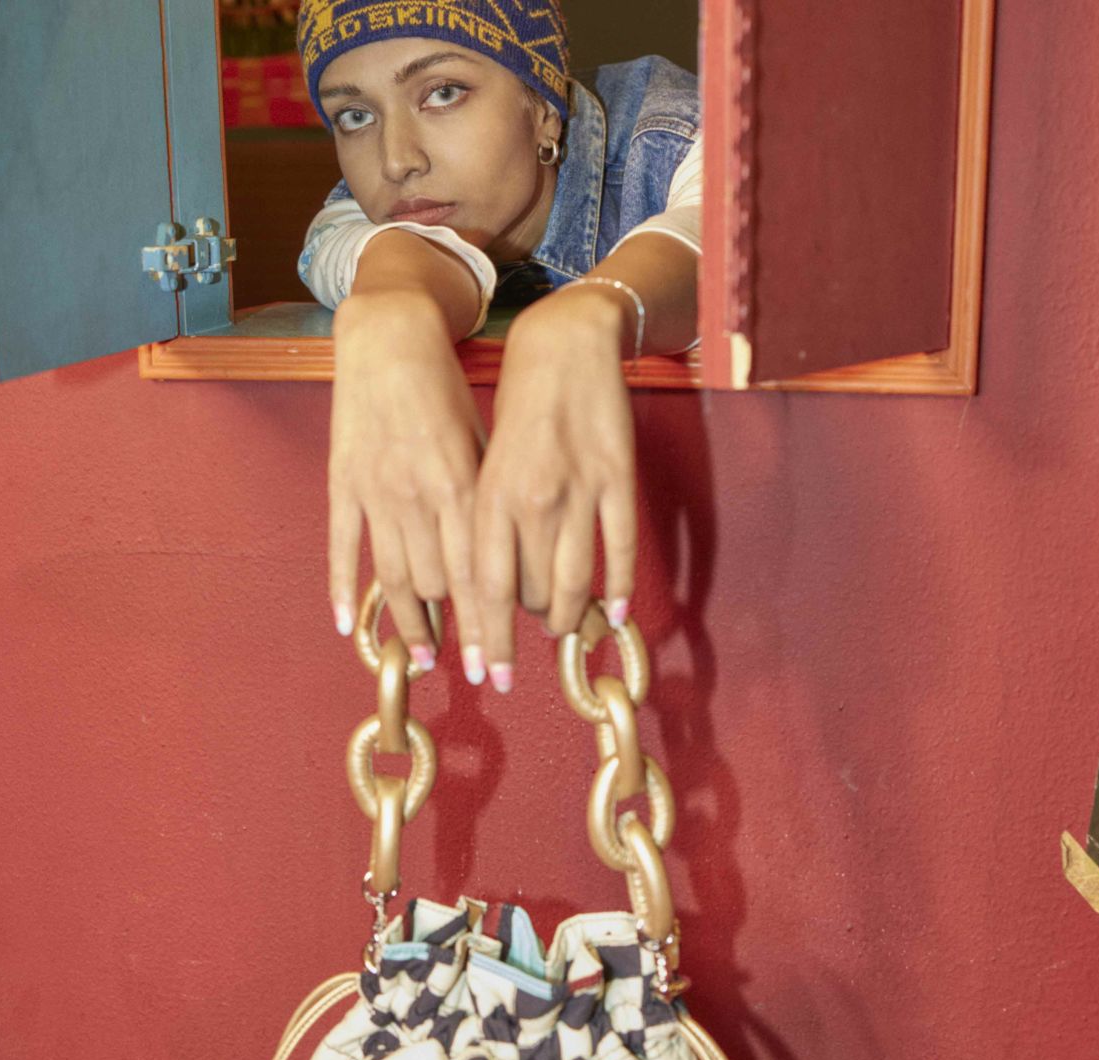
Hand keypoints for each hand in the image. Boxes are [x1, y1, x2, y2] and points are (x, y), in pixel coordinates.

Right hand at [329, 290, 487, 680]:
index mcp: (460, 484)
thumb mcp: (482, 440)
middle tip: (472, 670)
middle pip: (439, 587)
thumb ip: (488, 500)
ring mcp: (375, 493)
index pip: (478, 575)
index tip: (494, 666)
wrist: (389, 336)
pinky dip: (345, 590)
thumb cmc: (446, 389)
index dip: (486, 627)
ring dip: (412, 622)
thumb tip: (506, 559)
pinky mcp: (343, 484)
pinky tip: (351, 626)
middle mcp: (417, 495)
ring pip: (394, 577)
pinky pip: (343, 548)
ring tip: (426, 654)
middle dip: (459, 633)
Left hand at [473, 286, 636, 689]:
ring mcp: (578, 490)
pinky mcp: (617, 478)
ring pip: (573, 579)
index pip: (484, 586)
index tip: (486, 675)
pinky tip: (615, 613)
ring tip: (565, 630)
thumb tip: (482, 584)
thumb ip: (481, 520)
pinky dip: (617, 587)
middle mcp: (530, 498)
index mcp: (487, 494)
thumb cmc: (513, 407)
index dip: (485, 636)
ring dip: (568, 615)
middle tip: (526, 645)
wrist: (564, 343)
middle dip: (525, 628)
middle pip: (528, 592)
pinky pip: (618, 549)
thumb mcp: (480, 461)